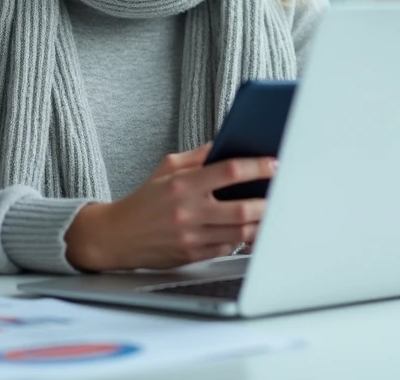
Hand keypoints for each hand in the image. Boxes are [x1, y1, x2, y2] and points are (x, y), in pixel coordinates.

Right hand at [64, 143, 275, 271]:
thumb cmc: (145, 199)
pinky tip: (252, 228)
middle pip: (241, 208)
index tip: (274, 164)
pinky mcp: (193, 255)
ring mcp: (191, 236)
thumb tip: (227, 143)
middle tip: (282, 193)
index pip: (228, 171)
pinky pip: (228, 247)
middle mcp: (188, 211)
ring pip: (240, 232)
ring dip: (261, 223)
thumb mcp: (166, 168)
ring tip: (273, 212)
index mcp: (182, 184)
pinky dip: (243, 238)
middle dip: (267, 202)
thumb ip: (198, 156)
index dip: (256, 167)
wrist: (117, 235)